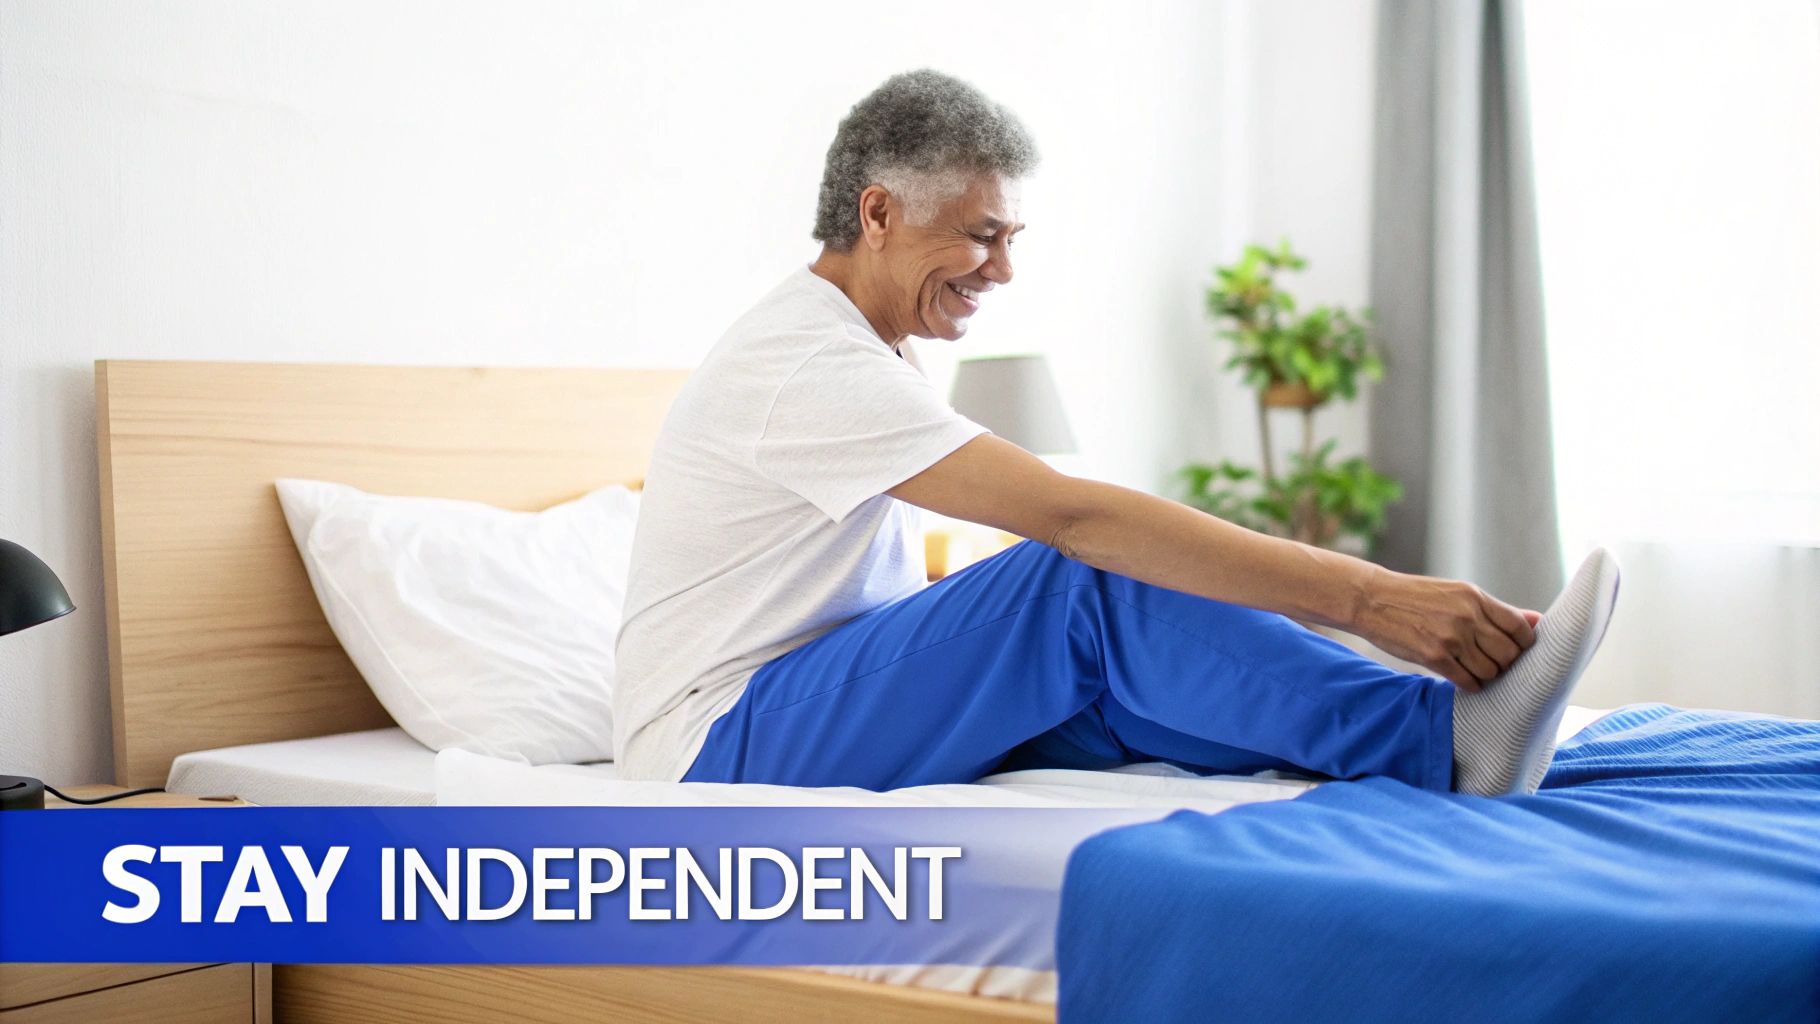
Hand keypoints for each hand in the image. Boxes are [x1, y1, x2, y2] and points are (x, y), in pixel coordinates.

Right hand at [1353, 568, 1538, 691]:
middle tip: (1494, 664)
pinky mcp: (1434, 657)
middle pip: (1508, 653)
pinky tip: (1463, 678)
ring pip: (1490, 671)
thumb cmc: (1417, 597)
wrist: (1372, 599)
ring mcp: (1451, 638)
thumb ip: (1495, 610)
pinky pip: (1467, 681)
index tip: (1516, 650)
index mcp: (1475, 597)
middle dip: (1506, 664)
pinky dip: (1470, 685)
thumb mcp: (1458, 594)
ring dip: (1487, 676)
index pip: (1519, 627)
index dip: (1524, 644)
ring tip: (1475, 671)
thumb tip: (1537, 621)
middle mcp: (1467, 616)